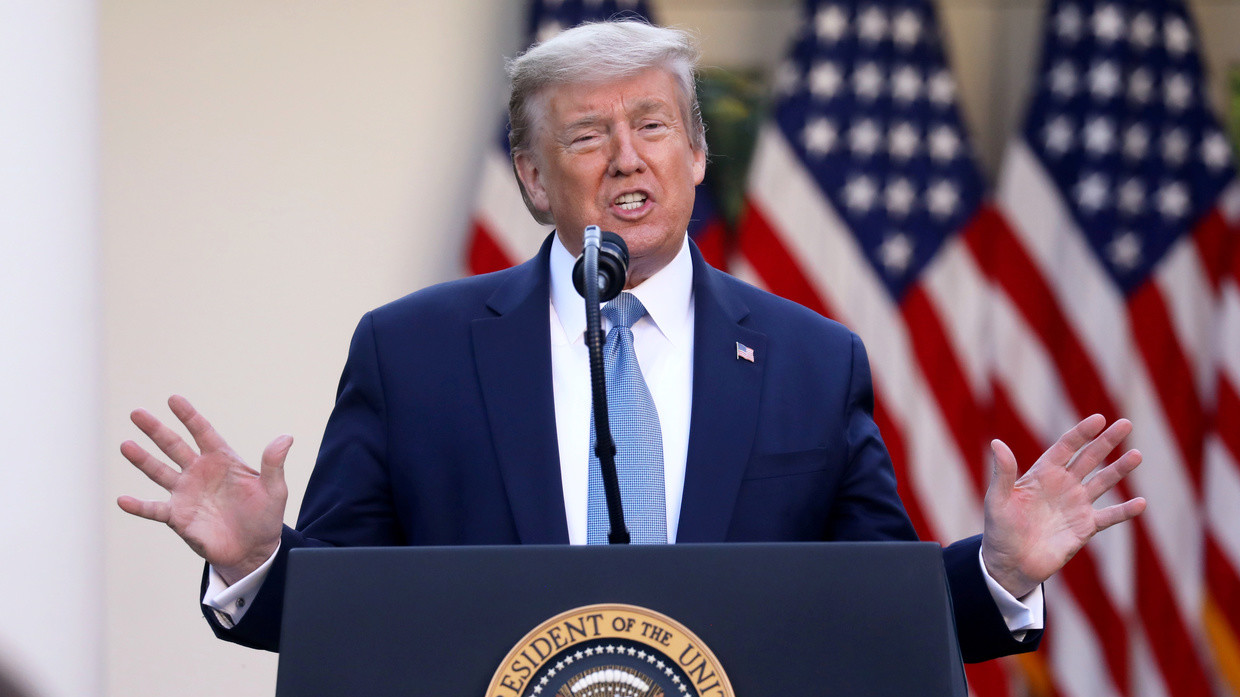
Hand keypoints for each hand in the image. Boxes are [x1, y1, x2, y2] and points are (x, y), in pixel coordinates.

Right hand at [117, 395, 289, 584]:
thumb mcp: (274, 489)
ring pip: (159, 471)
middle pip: (174, 446)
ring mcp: (186, 493)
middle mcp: (199, 472)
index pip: (202, 432)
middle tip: (137, 413)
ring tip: (126, 445)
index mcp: (222, 460)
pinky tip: (122, 500)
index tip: (173, 399)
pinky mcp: (178, 517)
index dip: (188, 416)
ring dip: (142, 459)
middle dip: (156, 430)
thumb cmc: (265, 517)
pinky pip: (154, 509)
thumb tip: (286, 438)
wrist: (254, 550)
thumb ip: (274, 464)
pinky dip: (138, 506)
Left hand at [981, 414, 1146, 597]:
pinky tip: (1140, 503)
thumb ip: (1002, 473)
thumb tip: (996, 442)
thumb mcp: (998, 500)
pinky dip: (1125, 511)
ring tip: (1136, 456)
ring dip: (1120, 469)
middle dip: (1107, 441)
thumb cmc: (999, 530)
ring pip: (1103, 482)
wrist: (1009, 564)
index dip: (1081, 433)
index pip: (1065, 447)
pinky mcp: (1085, 527)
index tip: (1099, 419)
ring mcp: (1076, 505)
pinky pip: (1109, 516)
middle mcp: (1063, 486)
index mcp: (1042, 474)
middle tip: (1126, 423)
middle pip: (1089, 458)